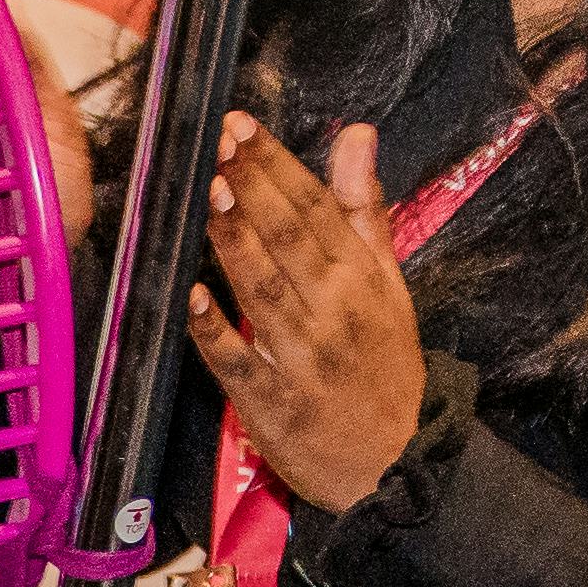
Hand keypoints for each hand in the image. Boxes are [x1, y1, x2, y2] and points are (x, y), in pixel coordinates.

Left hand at [182, 114, 431, 516]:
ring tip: (209, 196)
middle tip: (218, 144)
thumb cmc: (383, 364)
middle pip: (289, 241)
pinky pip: (240, 362)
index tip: (241, 126)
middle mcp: (334, 311)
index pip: (316, 209)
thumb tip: (357, 133)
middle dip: (252, 189)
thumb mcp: (388, 283)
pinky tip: (192, 296)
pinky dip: (217, 331)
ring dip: (235, 244)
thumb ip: (364, 209)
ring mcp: (303, 358)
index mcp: (361, 278)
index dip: (276, 166)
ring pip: (264, 292)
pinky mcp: (273, 404)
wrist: (395, 460)